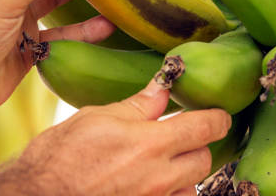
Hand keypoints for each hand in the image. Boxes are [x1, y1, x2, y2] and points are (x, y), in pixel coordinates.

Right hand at [0, 80, 231, 195]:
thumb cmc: (58, 158)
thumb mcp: (94, 119)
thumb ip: (135, 107)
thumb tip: (161, 90)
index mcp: (150, 145)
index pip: (205, 127)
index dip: (217, 117)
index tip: (216, 114)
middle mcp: (160, 180)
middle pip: (204, 160)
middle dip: (197, 145)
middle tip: (178, 136)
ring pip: (191, 188)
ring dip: (184, 175)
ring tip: (158, 165)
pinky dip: (171, 194)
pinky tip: (149, 185)